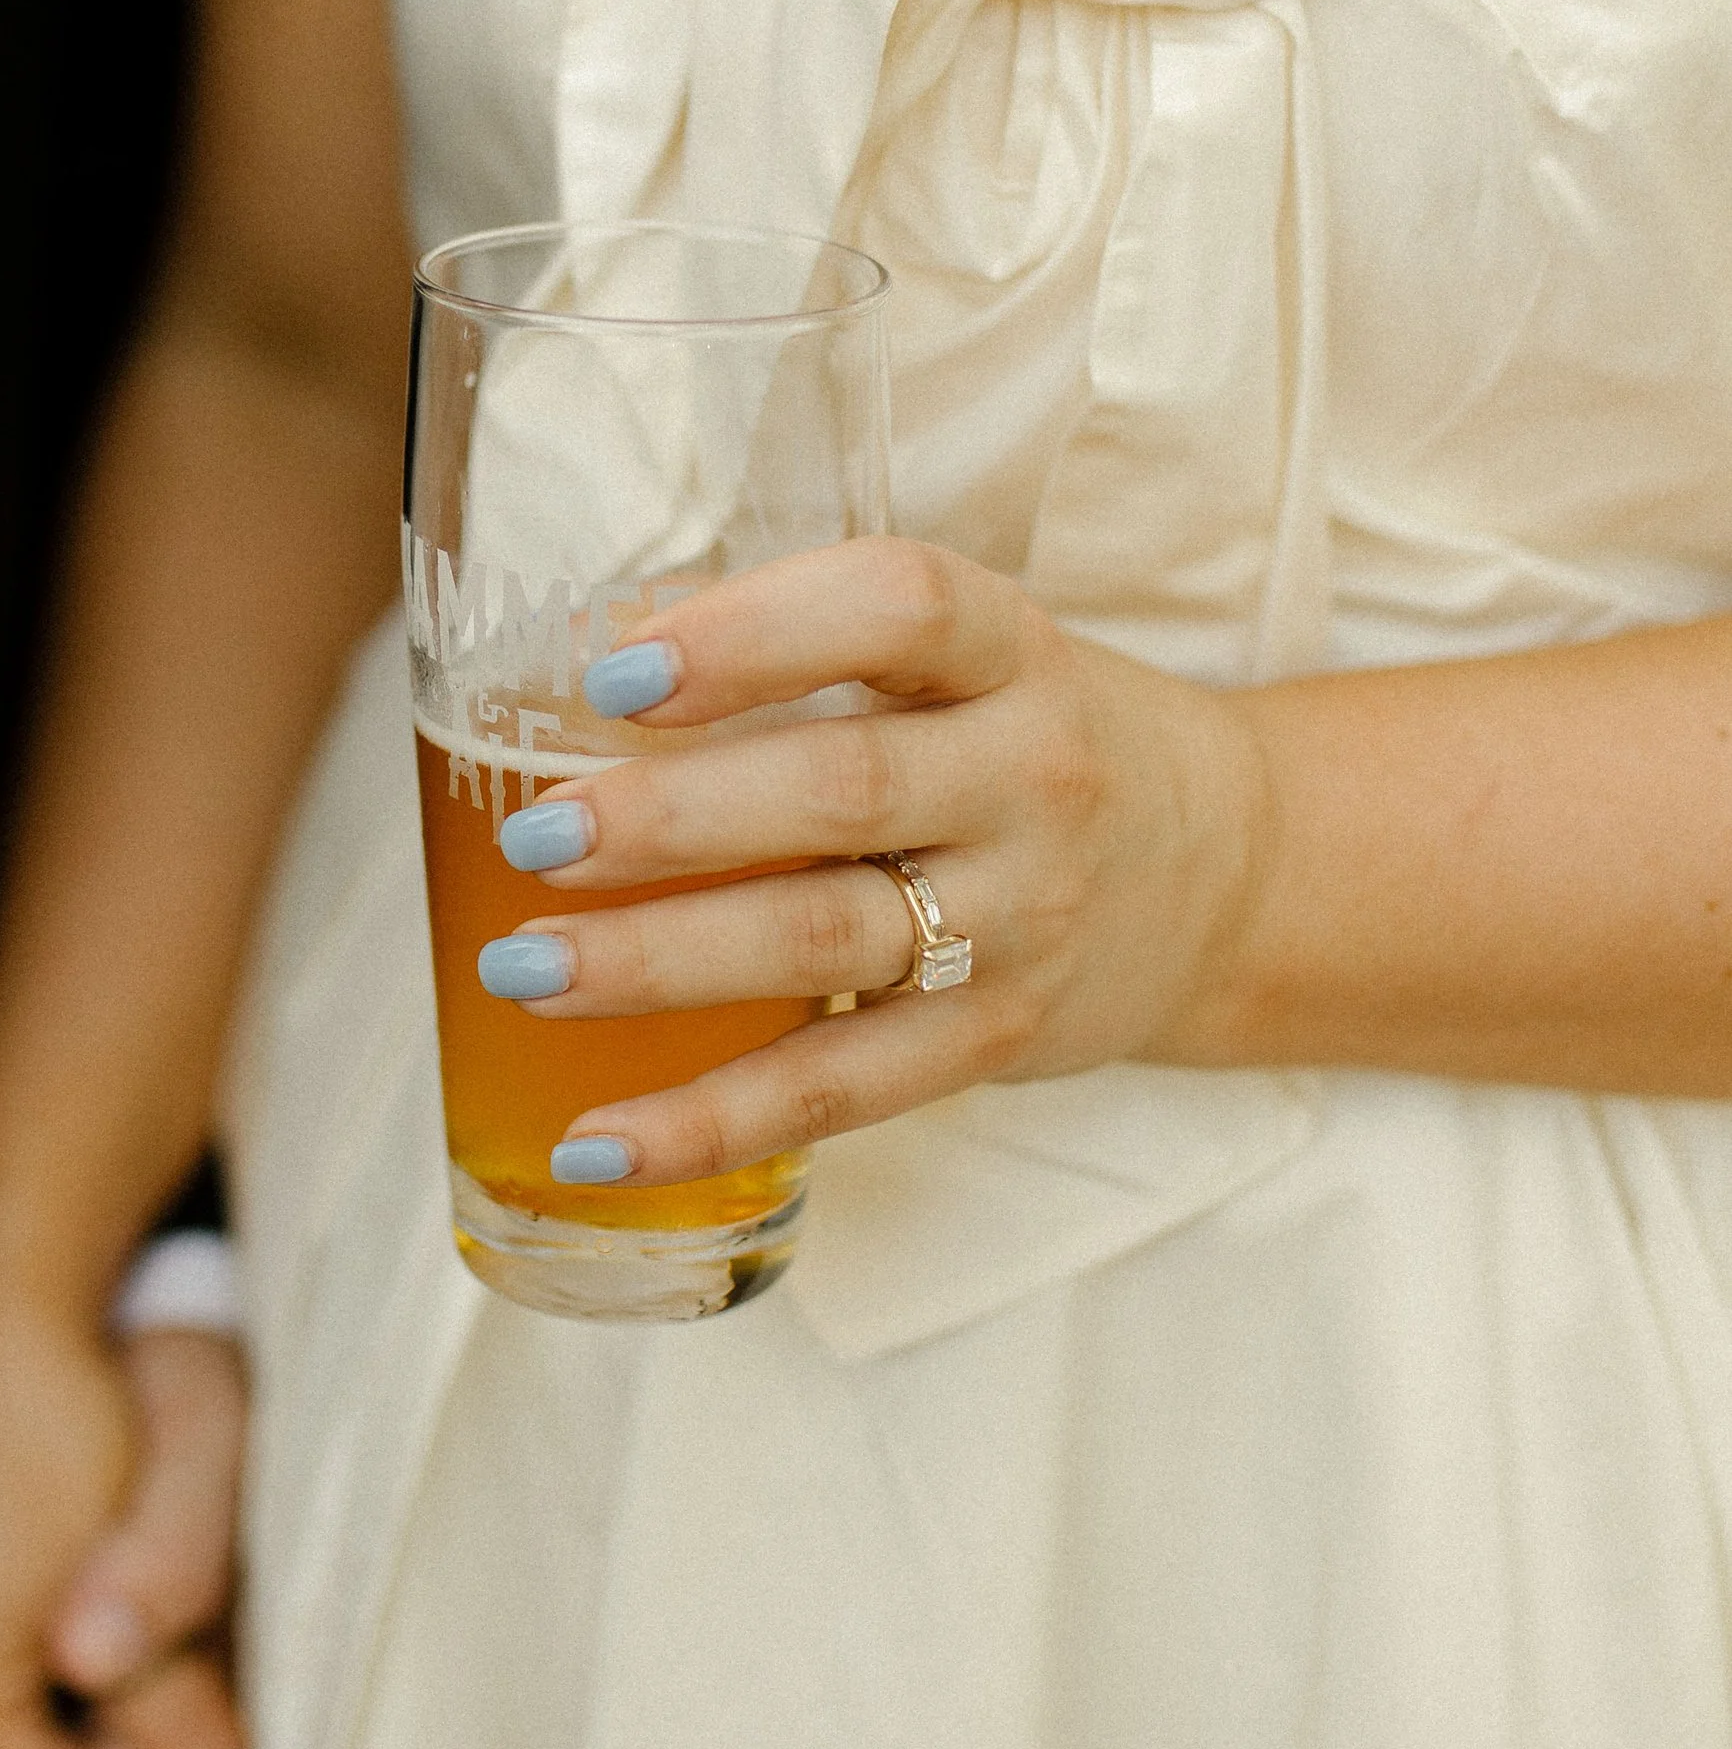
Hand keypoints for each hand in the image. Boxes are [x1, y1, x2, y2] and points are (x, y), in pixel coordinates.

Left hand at [489, 538, 1269, 1183]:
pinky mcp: (996, 1041)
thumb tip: (568, 662)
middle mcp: (1029, 779)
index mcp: (1010, 652)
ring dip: (660, 963)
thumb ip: (805, 650)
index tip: (616, 670)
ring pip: (830, 942)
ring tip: (523, 969)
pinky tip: (596, 1139)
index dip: (753, 633)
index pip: (899, 609)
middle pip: (845, 790)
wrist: (1225, 872)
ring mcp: (1022, 919)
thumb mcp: (963, 660)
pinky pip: (842, 1088)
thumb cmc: (1023, 740)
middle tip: (535, 835)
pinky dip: (711, 1123)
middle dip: (674, 817)